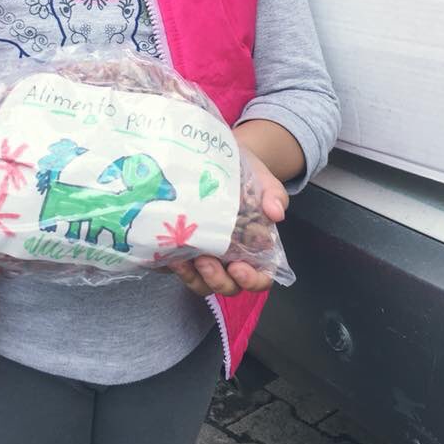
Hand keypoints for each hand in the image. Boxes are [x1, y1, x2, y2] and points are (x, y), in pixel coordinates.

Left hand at [169, 149, 287, 297]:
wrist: (219, 158)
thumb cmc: (245, 174)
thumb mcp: (263, 180)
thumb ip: (274, 195)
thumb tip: (276, 213)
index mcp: (256, 249)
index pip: (261, 277)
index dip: (252, 280)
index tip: (239, 268)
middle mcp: (231, 258)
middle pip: (228, 285)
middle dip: (217, 280)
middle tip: (205, 261)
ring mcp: (206, 255)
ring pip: (201, 282)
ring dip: (192, 277)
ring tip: (182, 260)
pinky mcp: (183, 248)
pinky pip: (178, 267)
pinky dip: (173, 266)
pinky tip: (166, 252)